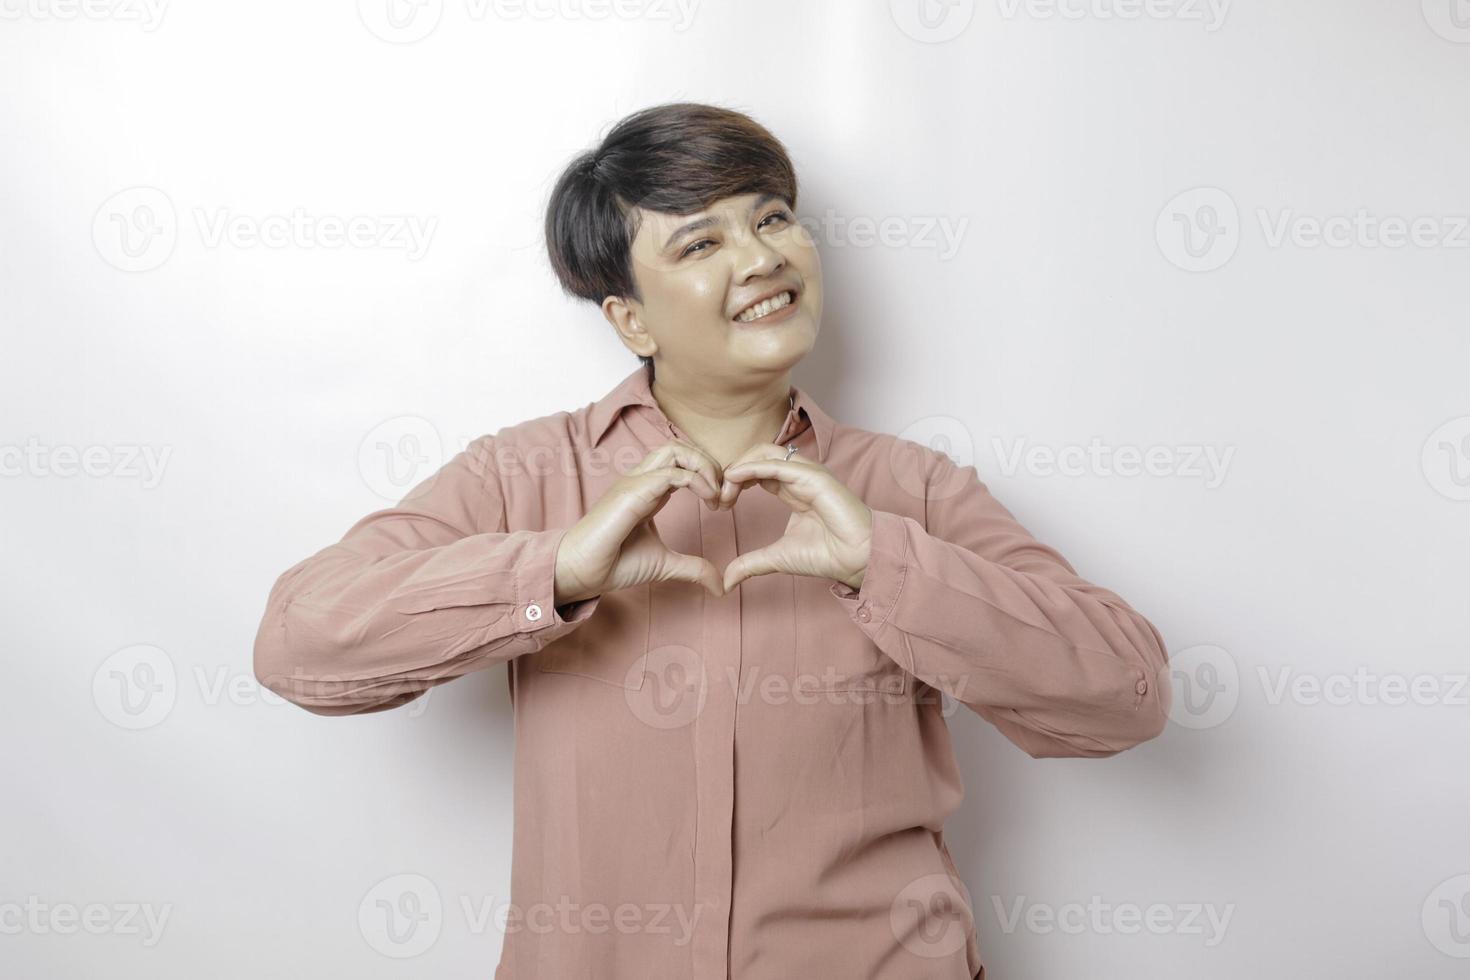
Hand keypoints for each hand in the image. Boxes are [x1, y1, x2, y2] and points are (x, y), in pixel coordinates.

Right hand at [554, 439, 725, 603]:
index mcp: (648, 490)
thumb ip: (693, 568)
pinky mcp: (633, 492)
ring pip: (675, 449)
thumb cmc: (615, 564)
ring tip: (716, 494)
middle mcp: (641, 480)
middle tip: (723, 493)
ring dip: (704, 466)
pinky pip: (672, 473)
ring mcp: (635, 482)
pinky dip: (697, 481)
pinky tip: (709, 501)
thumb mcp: (665, 565)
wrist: (582, 572)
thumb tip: (719, 586)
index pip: (681, 461)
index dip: (707, 474)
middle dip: (709, 463)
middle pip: (679, 447)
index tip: (722, 504)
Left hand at [715, 443, 872, 593]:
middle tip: (719, 496)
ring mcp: (808, 473)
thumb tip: (726, 582)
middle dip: (733, 471)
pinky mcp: (814, 476)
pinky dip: (752, 467)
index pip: (756, 471)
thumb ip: (750, 564)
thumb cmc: (827, 555)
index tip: (720, 504)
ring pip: (765, 453)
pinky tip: (734, 478)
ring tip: (725, 489)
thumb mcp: (777, 558)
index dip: (735, 482)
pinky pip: (778, 464)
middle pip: (757, 456)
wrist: (856, 559)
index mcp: (792, 489)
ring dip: (739, 467)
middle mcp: (799, 477)